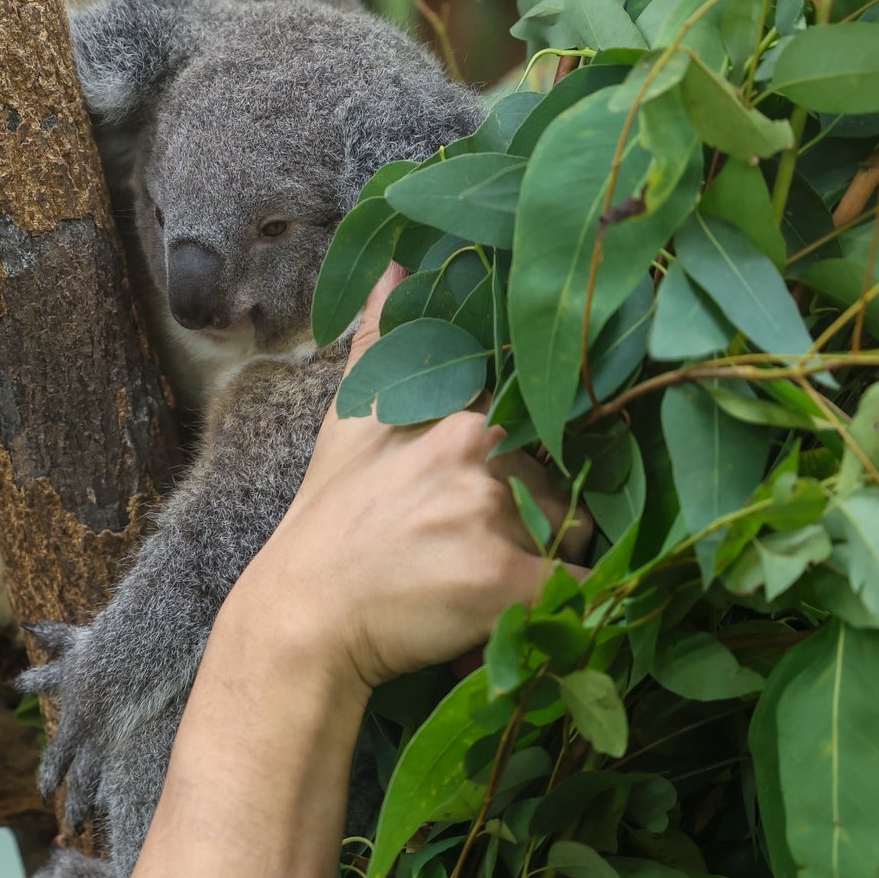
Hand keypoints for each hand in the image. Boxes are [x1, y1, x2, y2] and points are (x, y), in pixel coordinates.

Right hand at [228, 262, 590, 691]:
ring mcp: (493, 513)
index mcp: (455, 408)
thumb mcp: (351, 418)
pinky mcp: (504, 578)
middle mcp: (480, 449)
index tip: (510, 486)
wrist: (304, 612)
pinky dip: (564, 605)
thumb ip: (381, 339)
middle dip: (536, 517)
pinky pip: (574, 589)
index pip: (537, 420)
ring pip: (570, 533)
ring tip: (488, 585)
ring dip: (545, 560)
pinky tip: (527, 612)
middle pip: (558, 481)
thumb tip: (397, 265)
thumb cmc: (329, 517)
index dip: (532, 457)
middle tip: (480, 550)